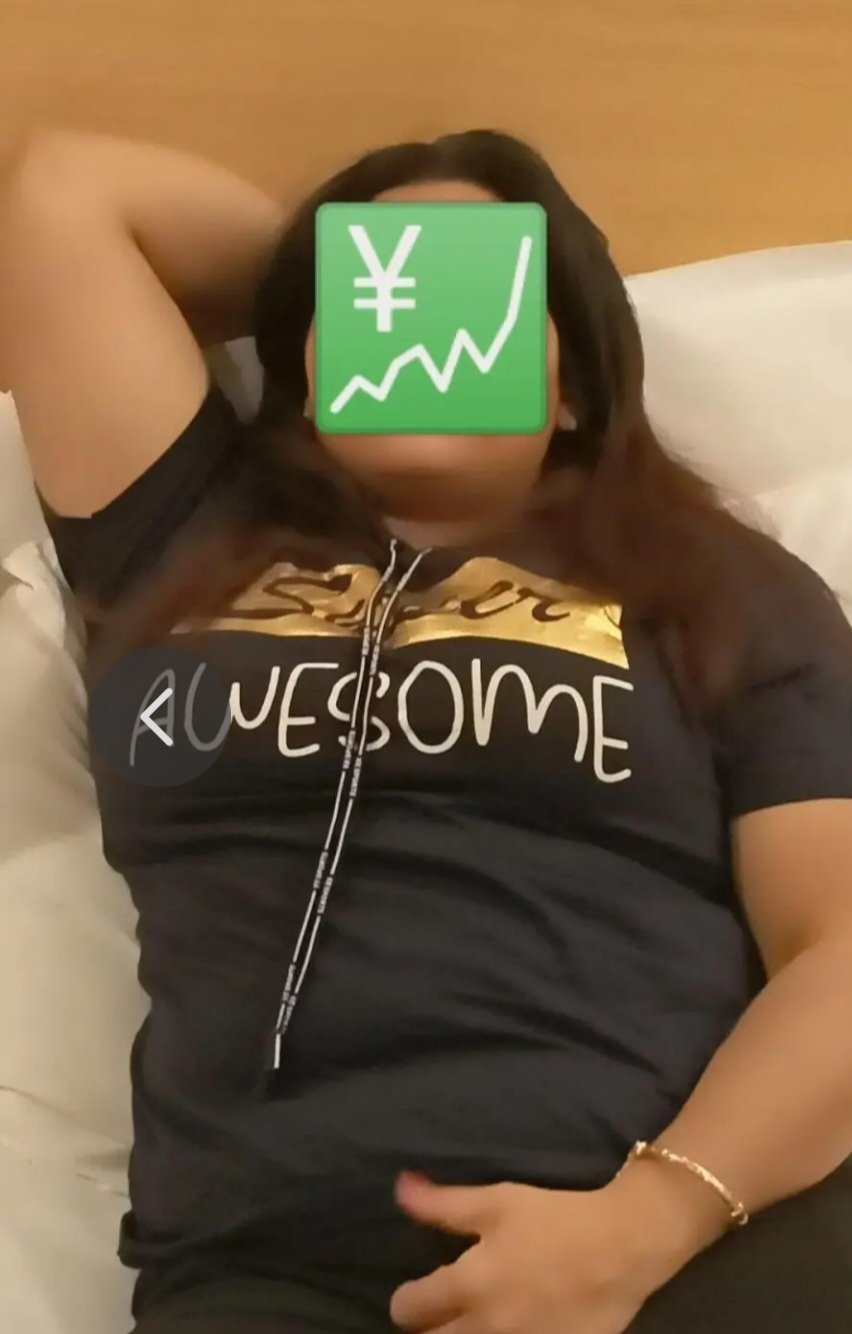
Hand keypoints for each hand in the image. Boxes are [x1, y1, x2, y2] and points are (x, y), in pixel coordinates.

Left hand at [390, 1166, 725, 1333]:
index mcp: (468, 1287)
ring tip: (470, 1323)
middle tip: (441, 1315)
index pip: (410, 1308)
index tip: (418, 1292)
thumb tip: (400, 1189)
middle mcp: (487, 1329)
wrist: (624, 1247)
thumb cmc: (556, 1219)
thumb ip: (442, 1204)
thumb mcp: (496, 1202)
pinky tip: (508, 1329)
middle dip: (429, 1330)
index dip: (407, 1299)